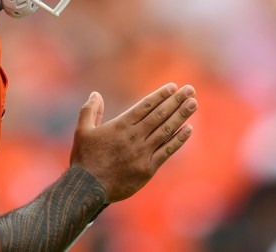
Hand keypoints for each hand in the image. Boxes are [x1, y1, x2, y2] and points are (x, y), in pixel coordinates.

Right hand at [69, 83, 197, 202]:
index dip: (160, 95)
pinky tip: (189, 130)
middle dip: (176, 101)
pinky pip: (167, 151)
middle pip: (159, 115)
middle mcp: (134, 137)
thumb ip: (90, 111)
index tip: (173, 87)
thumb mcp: (82, 131)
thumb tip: (96, 94)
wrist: (87, 188)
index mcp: (120, 126)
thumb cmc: (84, 159)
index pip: (145, 106)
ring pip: (166, 130)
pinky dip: (179, 140)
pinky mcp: (148, 168)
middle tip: (190, 90)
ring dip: (181, 116)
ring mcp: (142, 153)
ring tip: (193, 104)